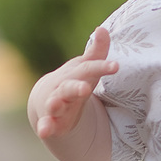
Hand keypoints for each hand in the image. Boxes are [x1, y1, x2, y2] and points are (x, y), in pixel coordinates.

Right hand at [28, 27, 117, 141]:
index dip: (101, 67)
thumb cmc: (75, 80)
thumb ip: (97, 52)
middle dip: (76, 87)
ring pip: (54, 104)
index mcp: (76, 74)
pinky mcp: (51, 122)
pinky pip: (46, 125)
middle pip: (69, 87)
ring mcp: (56, 105)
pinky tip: (44, 131)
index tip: (116, 66)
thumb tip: (103, 28)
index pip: (88, 68)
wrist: (48, 98)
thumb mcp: (87, 68)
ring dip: (55, 105)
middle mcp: (63, 88)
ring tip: (55, 105)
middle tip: (85, 88)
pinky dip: (44, 127)